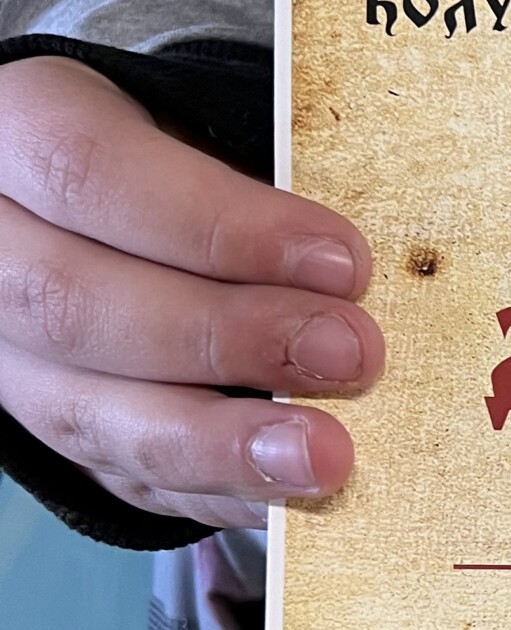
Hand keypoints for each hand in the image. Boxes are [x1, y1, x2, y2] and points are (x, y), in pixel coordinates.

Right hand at [0, 55, 382, 528]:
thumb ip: (254, 189)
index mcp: (17, 133)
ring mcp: (5, 355)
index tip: (341, 262)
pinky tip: (288, 496)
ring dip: (220, 443)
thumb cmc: (165, 166)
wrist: (89, 218)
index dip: (220, 224)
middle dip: (227, 337)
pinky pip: (121, 476)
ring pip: (84, 412)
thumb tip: (357, 270)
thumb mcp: (189, 135)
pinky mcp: (48, 432)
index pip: (93, 172)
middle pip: (77, 303)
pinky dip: (215, 490)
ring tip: (326, 457)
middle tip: (350, 355)